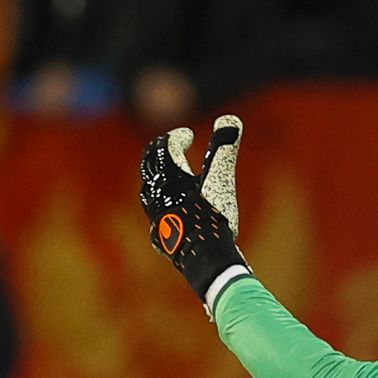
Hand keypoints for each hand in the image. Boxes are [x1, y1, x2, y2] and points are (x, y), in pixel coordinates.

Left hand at [138, 114, 248, 307]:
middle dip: (159, 154)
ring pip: (148, 191)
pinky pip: (155, 214)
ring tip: (169, 176)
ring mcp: (155, 216)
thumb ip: (224, 148)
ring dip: (158, 179)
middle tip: (169, 147)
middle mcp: (157, 195)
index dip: (175, 138)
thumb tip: (229, 119)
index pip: (164, 148)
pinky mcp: (158, 235)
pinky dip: (162, 204)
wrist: (203, 259)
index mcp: (170, 177)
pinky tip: (169, 209)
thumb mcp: (221, 179)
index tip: (186, 136)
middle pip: (149, 167)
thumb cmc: (213, 216)